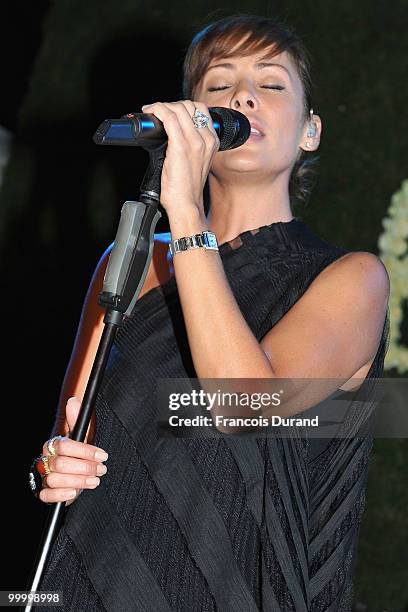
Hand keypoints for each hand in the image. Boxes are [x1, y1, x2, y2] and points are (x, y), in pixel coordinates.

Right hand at [38, 397, 107, 505]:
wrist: (76, 470)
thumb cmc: (79, 451)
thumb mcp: (83, 434)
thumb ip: (77, 419)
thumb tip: (73, 400)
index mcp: (54, 444)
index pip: (65, 445)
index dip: (85, 451)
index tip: (102, 455)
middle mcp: (46, 459)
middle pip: (61, 464)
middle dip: (85, 468)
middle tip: (101, 469)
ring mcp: (45, 476)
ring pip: (55, 479)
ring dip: (78, 481)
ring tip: (94, 480)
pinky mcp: (45, 492)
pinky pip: (46, 495)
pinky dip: (60, 495)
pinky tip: (74, 492)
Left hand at [140, 100, 219, 217]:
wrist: (186, 205)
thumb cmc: (187, 189)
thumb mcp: (195, 162)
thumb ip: (190, 145)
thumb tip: (171, 133)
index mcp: (212, 142)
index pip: (200, 110)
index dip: (182, 107)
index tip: (169, 112)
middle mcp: (206, 139)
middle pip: (189, 106)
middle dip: (171, 105)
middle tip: (158, 113)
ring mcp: (194, 142)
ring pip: (178, 109)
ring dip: (162, 106)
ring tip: (152, 112)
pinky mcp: (180, 146)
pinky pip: (168, 117)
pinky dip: (157, 110)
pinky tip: (151, 112)